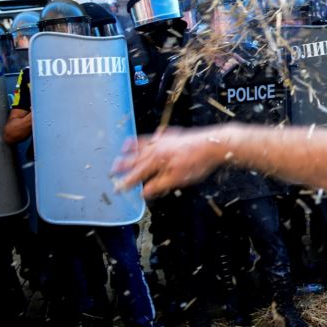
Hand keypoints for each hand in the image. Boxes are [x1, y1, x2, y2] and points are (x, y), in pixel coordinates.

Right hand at [112, 125, 226, 197]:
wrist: (213, 144)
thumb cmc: (197, 162)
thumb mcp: (177, 179)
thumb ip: (159, 185)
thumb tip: (144, 192)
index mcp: (157, 160)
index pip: (137, 174)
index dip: (127, 182)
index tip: (118, 188)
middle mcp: (158, 148)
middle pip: (136, 158)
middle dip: (124, 164)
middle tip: (113, 169)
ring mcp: (165, 139)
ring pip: (144, 144)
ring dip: (133, 147)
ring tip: (124, 148)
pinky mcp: (175, 135)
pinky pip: (158, 135)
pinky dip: (153, 136)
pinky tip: (154, 136)